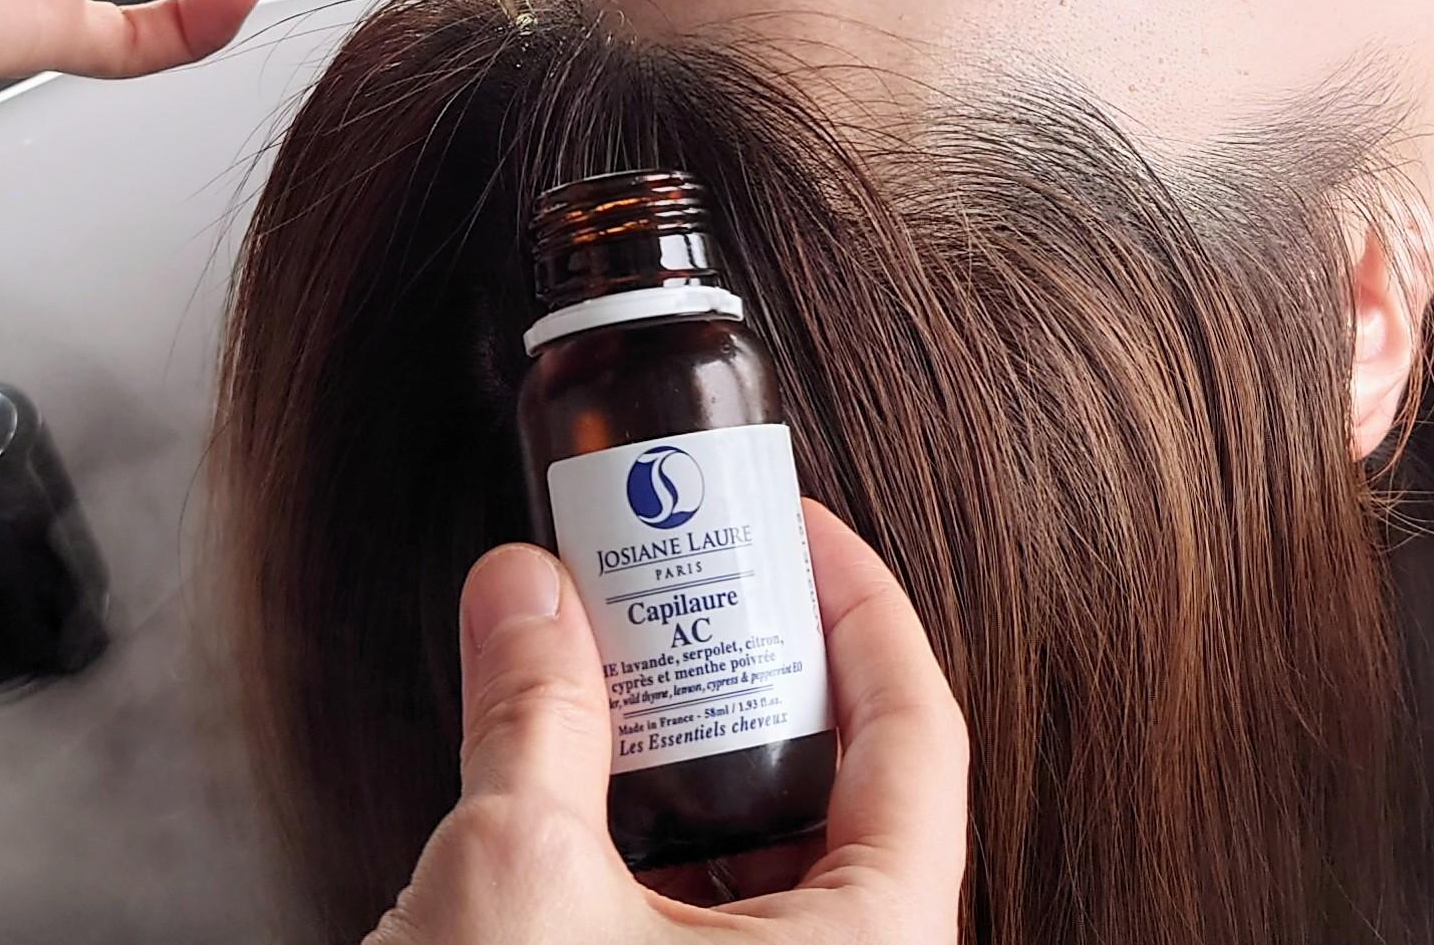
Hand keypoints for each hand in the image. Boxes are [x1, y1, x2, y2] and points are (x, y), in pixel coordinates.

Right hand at [370, 501, 968, 944]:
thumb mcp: (515, 880)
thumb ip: (535, 712)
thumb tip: (522, 586)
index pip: (918, 732)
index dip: (859, 606)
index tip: (793, 528)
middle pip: (851, 786)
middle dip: (760, 671)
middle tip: (691, 582)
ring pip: (779, 859)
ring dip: (698, 758)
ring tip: (624, 668)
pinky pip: (722, 923)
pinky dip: (663, 845)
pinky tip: (588, 788)